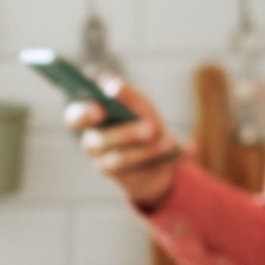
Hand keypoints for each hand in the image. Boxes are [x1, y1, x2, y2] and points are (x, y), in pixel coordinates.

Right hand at [70, 77, 181, 208]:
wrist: (158, 155)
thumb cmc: (141, 120)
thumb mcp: (137, 105)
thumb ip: (125, 94)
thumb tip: (110, 82)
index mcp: (90, 120)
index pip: (75, 117)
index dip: (83, 114)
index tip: (100, 109)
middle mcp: (93, 144)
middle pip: (97, 141)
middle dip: (125, 134)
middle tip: (151, 129)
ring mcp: (107, 165)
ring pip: (119, 160)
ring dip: (147, 150)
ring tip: (169, 141)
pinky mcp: (128, 181)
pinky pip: (144, 172)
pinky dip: (170, 158)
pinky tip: (190, 148)